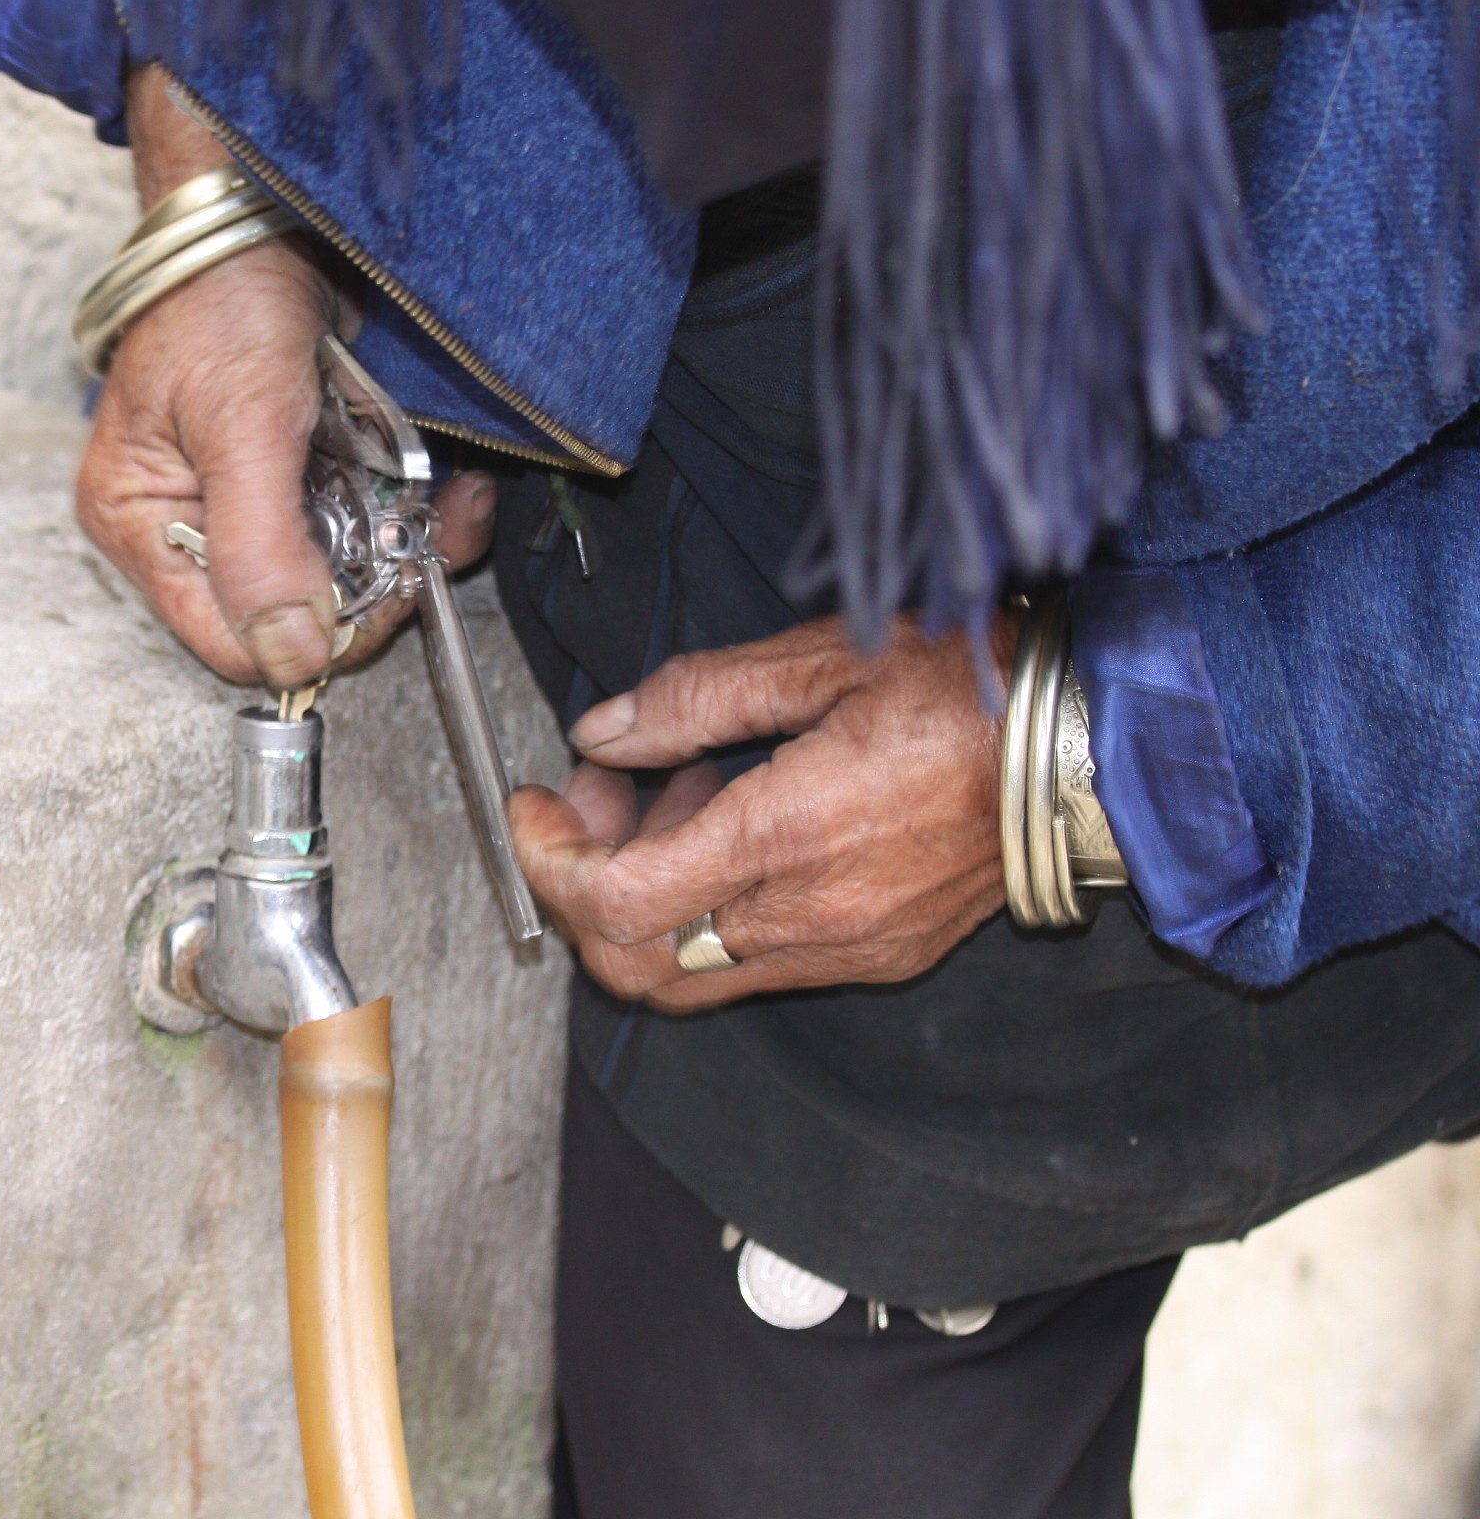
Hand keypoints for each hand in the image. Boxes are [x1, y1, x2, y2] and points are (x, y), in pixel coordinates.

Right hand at [75, 65, 494, 687]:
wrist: (263, 206)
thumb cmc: (220, 296)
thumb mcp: (241, 425)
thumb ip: (260, 547)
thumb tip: (289, 656)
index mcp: (143, 525)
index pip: (228, 640)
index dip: (308, 635)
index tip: (377, 596)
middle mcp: (190, 527)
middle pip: (290, 615)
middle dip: (370, 586)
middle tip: (420, 538)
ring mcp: (253, 504)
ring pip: (341, 577)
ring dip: (405, 549)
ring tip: (445, 505)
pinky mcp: (305, 477)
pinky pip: (366, 529)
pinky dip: (414, 515)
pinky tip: (446, 489)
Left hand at [509, 614, 1013, 1012]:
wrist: (1097, 743)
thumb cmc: (976, 684)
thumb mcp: (823, 658)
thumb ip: (696, 699)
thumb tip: (604, 732)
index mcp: (788, 835)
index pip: (616, 900)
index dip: (550, 861)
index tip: (533, 810)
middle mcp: (813, 916)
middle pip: (636, 963)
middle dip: (587, 886)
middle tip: (595, 796)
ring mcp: (848, 949)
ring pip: (693, 971)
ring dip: (650, 898)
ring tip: (674, 792)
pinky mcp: (878, 956)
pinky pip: (759, 963)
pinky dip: (714, 908)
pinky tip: (737, 823)